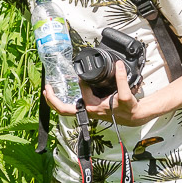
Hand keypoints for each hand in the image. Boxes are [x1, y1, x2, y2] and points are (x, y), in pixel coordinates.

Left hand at [43, 60, 157, 127]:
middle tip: (47, 88)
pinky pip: (73, 107)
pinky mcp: (90, 110)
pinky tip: (63, 94)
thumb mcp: (126, 94)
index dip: (82, 82)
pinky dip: (65, 102)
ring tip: (49, 91)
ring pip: (67, 109)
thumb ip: (121, 79)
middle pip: (64, 109)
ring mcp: (88, 112)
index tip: (83, 74)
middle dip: (53, 100)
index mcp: (94, 107)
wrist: (134, 116)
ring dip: (56, 101)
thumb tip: (118, 65)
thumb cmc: (129, 109)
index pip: (83, 92)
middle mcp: (88, 111)